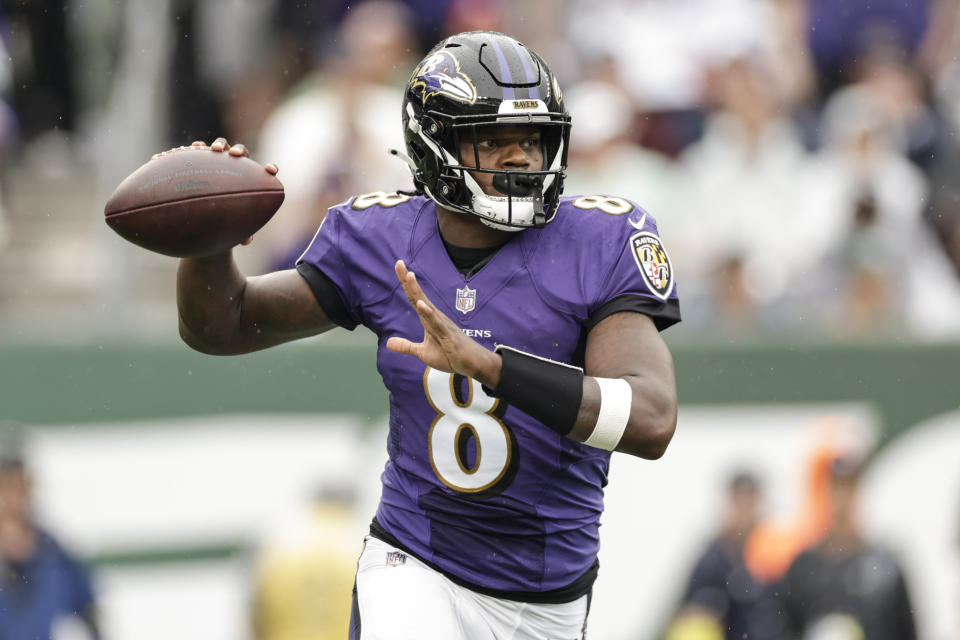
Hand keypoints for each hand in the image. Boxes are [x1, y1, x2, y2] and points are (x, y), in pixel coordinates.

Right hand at [191, 137, 278, 246]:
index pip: (264, 171)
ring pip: (222, 147)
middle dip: (239, 151)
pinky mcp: (203, 158)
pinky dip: (199, 147)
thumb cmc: (227, 215)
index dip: (270, 168)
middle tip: (234, 156)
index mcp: (251, 179)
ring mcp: (220, 160)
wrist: (209, 206)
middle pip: (241, 153)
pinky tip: (194, 147)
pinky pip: (200, 150)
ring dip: (220, 145)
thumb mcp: (234, 222)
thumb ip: (241, 229)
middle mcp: (237, 166)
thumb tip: (247, 242)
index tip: (271, 171)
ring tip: (214, 150)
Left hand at [386, 260, 500, 386]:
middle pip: (418, 296)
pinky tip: (421, 305)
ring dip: (418, 291)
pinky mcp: (448, 336)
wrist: (473, 364)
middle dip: (408, 281)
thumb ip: (406, 346)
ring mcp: (442, 325)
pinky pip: (437, 324)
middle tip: (399, 263)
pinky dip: (429, 314)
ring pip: (427, 305)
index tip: (399, 265)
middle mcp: (435, 317)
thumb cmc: (450, 355)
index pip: (414, 298)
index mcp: (428, 318)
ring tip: (409, 276)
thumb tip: (388, 342)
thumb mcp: (423, 353)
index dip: (406, 283)